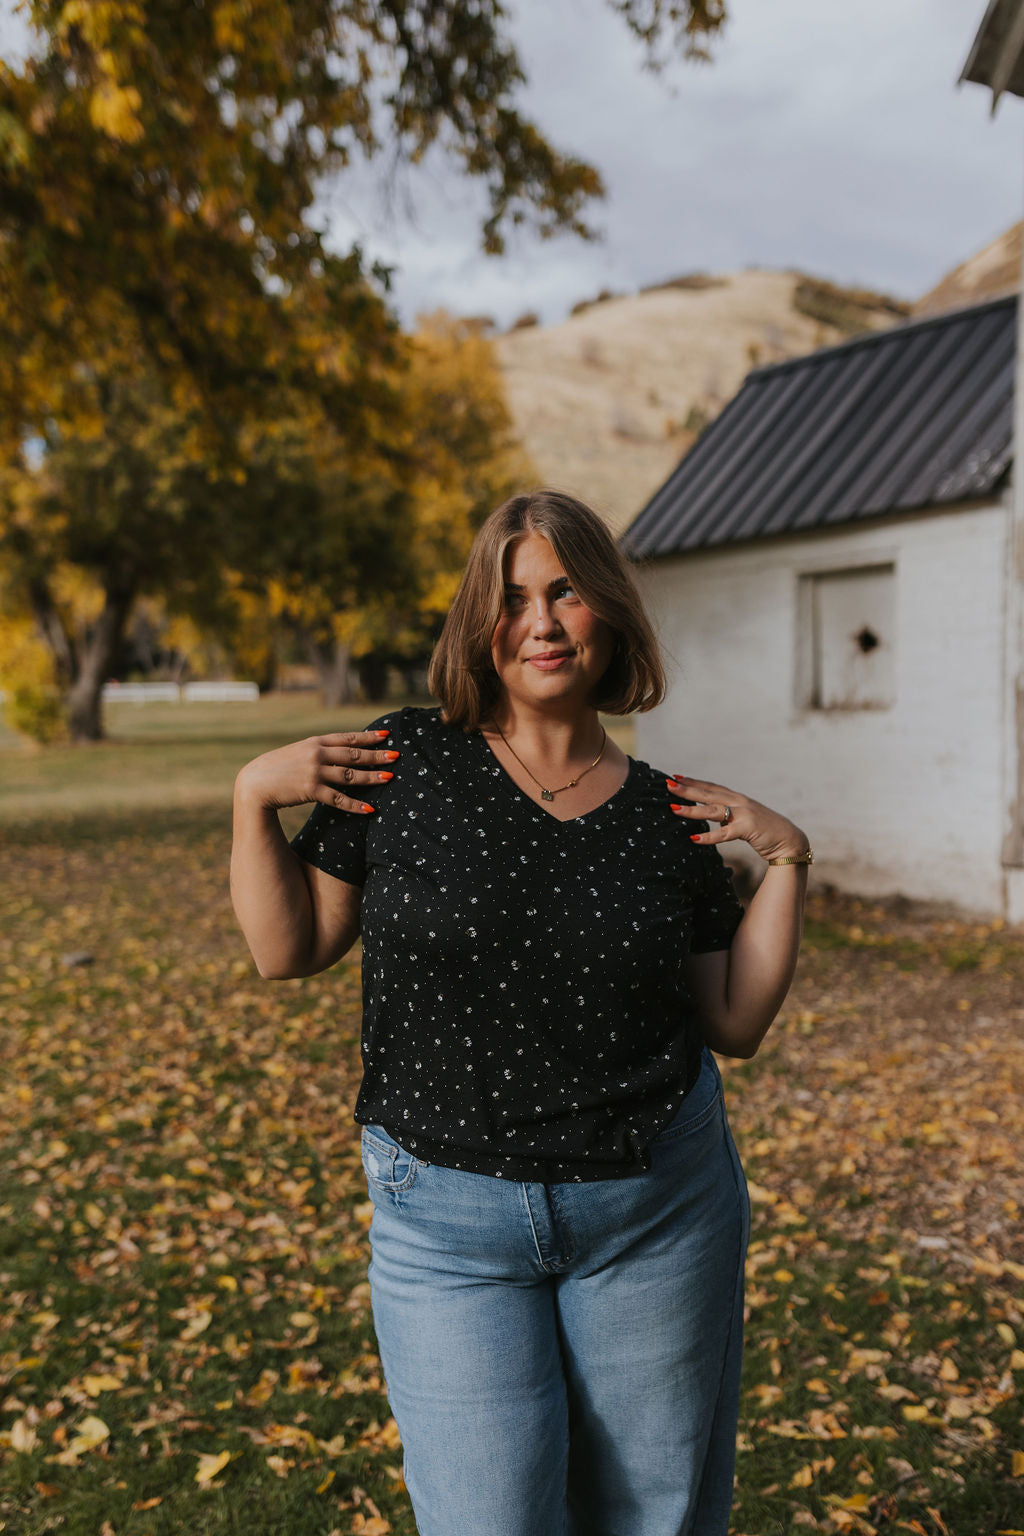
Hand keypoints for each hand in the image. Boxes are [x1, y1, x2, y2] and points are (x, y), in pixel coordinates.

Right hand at [236, 730, 398, 815]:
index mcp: (314, 742)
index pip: (347, 737)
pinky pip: (338, 799)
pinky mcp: (311, 790)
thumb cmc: (275, 768)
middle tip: (396, 756)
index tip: (386, 735)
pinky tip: (370, 809)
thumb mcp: (296, 752)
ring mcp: (314, 771)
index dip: (368, 736)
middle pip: (354, 754)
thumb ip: (316, 751)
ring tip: (390, 778)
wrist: (254, 783)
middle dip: (377, 755)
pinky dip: (355, 805)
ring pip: (350, 775)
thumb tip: (337, 752)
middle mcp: (317, 754)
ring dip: (372, 777)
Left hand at [666, 774, 808, 863]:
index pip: (711, 787)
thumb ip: (730, 816)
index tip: (675, 776)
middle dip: (687, 788)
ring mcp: (744, 814)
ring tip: (673, 808)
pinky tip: (694, 839)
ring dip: (692, 809)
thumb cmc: (765, 831)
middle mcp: (739, 802)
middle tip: (667, 783)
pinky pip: (724, 833)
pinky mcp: (748, 829)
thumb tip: (715, 818)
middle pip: (708, 793)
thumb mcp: (744, 820)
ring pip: (712, 810)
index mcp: (738, 799)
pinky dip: (708, 837)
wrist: (789, 840)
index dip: (693, 781)